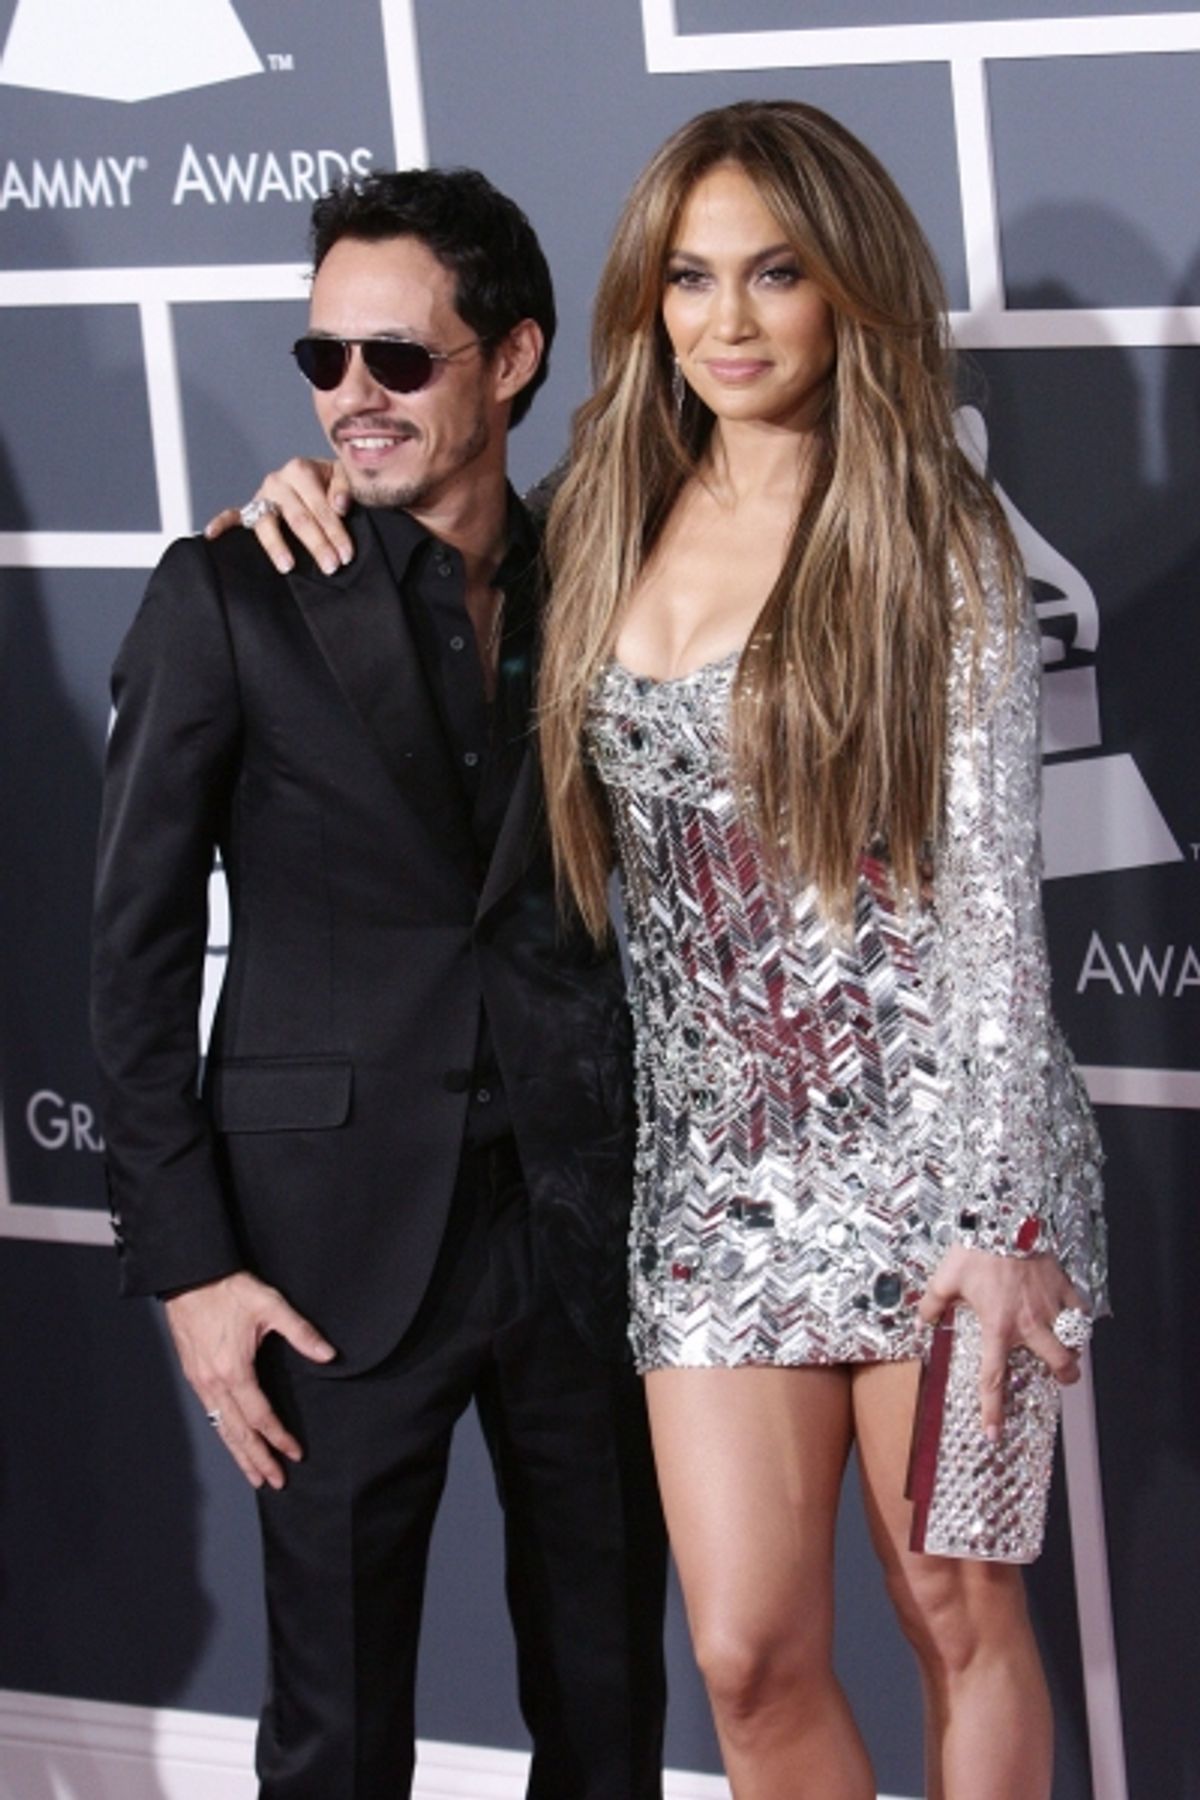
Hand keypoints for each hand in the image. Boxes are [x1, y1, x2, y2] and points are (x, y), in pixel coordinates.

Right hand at [165, 1272, 335, 1488]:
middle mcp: (214, 1382)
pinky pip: (210, 1413)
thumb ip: (301, 1332)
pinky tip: (232, 1440)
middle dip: (257, 1459)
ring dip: (239, 1453)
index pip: (260, 1416)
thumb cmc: (229, 1289)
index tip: (295, 1453)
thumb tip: (328, 1354)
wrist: (189, 1276)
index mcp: (235, 1370)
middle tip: (275, 1481)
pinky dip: (224, 1434)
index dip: (279, 1437)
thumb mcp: (271, 1305)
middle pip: (238, 1433)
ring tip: (254, 1475)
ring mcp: (200, 1381)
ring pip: (221, 1427)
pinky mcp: (194, 1374)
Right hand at [204, 458, 353, 575]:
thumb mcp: (344, 477)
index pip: (321, 506)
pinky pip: (232, 516)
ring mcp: (262, 496)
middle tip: (330, 567)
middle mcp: (278, 481)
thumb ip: (344, 487)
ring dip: (278, 546)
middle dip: (316, 544)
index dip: (336, 532)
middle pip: (298, 518)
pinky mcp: (250, 509)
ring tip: (288, 566)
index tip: (346, 555)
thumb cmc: (333, 482)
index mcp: (300, 469)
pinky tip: (211, 535)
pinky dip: (221, 524)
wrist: (319, 477)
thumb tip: (339, 505)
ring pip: (267, 524)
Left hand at [918, 1246, 1085, 1440]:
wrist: (1006, 1219)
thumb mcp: (945, 1277)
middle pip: (1058, 1365)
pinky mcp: (1065, 1288)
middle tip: (1060, 1376)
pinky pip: (1082, 1311)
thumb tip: (920, 1320)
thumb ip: (932, 1304)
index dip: (993, 1410)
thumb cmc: (977, 1249)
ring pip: (1074, 1342)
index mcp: (998, 1327)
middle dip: (1063, 1377)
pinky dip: (1081, 1318)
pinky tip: (1073, 1317)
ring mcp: (1052, 1307)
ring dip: (1073, 1349)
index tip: (993, 1433)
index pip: (994, 1378)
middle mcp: (1030, 1324)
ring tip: (1068, 1349)